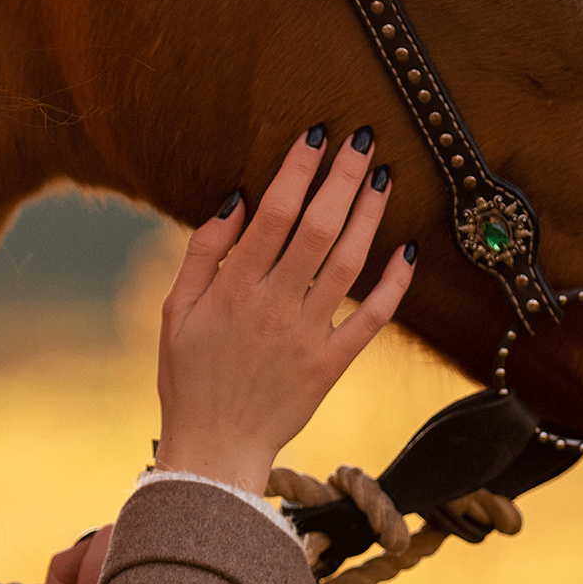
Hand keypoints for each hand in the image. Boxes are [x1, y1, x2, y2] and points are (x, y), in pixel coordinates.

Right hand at [154, 124, 414, 493]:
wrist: (214, 449)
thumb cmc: (188, 376)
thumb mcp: (175, 310)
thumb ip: (204, 253)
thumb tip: (237, 199)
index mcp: (233, 289)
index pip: (273, 214)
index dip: (297, 169)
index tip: (316, 134)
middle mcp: (273, 306)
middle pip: (317, 228)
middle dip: (343, 178)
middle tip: (364, 139)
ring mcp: (306, 336)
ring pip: (348, 264)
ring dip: (369, 216)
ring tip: (385, 177)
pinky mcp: (331, 365)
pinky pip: (370, 320)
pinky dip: (392, 285)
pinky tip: (407, 250)